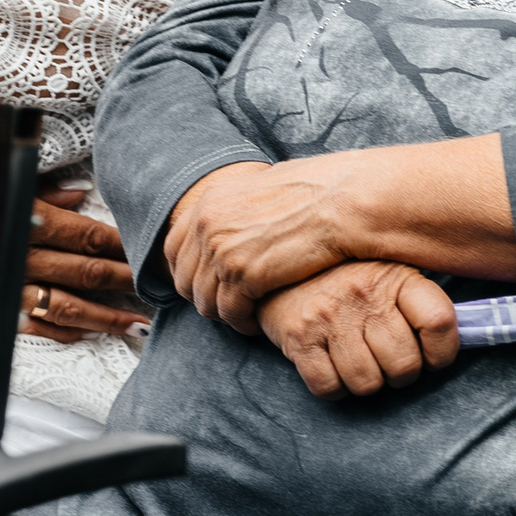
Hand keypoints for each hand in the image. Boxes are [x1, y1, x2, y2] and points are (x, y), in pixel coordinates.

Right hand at [21, 185, 149, 343]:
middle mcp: (22, 259)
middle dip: (125, 279)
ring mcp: (11, 290)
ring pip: (69, 308)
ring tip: (140, 324)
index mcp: (28, 221)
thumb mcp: (9, 186)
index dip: (121, 244)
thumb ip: (45, 191)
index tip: (147, 249)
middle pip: (86, 272)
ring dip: (108, 318)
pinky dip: (68, 332)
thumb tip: (81, 192)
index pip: (87, 236)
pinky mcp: (1, 313)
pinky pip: (40, 329)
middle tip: (158, 285)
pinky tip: (93, 333)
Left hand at [162, 158, 360, 334]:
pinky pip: (229, 312)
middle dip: (204, 298)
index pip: (174, 248)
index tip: (204, 286)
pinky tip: (257, 323)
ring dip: (224, 315)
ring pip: (205, 301)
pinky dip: (241, 323)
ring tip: (245, 318)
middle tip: (228, 308)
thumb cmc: (316, 194)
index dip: (187, 272)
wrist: (342, 201)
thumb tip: (228, 225)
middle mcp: (207, 223)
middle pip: (185, 279)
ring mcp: (222, 249)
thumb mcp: (261, 191)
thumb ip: (236, 210)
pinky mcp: (243, 274)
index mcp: (210, 200)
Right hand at [258, 261, 458, 398]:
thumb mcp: (386, 271)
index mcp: (394, 275)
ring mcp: (329, 315)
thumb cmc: (342, 277)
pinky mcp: (298, 337)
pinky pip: (329, 388)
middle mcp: (363, 292)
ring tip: (358, 359)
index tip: (433, 358)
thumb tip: (471, 334)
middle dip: (399, 374)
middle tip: (387, 360)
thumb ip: (418, 299)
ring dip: (365, 382)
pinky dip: (333, 387)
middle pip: (404, 365)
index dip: (443, 353)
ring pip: (368, 384)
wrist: (276, 265)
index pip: (440, 322)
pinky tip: (331, 364)